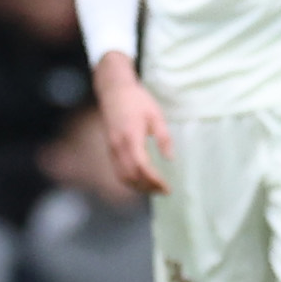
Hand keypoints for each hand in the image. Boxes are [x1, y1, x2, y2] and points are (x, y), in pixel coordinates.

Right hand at [94, 50, 172, 193]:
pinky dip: (130, 181)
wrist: (114, 91)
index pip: (141, 166)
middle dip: (148, 187)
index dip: (153, 180)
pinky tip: (142, 181)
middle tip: (164, 191)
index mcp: (131, 136)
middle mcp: (118, 145)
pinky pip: (118, 171)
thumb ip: (163, 137)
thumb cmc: (137, 100)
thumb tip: (170, 159)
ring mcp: (112, 148)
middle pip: (131, 176)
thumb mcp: (156, 115)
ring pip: (122, 176)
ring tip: (154, 189)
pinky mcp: (110, 149)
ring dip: (138, 187)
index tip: (166, 187)